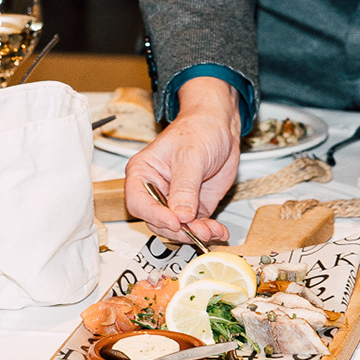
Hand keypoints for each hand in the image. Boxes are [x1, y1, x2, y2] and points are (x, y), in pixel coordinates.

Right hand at [124, 77, 240, 244]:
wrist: (221, 125)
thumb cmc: (198, 129)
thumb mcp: (190, 157)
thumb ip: (185, 188)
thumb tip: (181, 215)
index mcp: (143, 173)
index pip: (139, 203)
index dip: (155, 215)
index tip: (174, 222)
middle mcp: (157, 190)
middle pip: (158, 221)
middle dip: (178, 229)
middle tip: (196, 229)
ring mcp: (176, 200)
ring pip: (178, 228)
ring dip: (195, 233)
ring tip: (211, 231)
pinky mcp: (195, 207)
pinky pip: (197, 226)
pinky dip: (208, 231)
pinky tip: (218, 230)